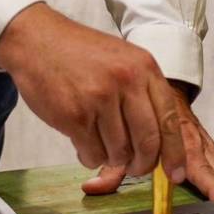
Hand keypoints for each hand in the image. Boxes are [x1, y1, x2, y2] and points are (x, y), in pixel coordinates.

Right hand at [0, 3, 186, 180]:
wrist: (37, 40)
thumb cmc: (80, 53)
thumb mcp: (123, 60)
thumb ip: (142, 94)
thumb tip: (160, 143)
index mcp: (143, 67)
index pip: (169, 118)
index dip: (175, 152)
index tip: (176, 173)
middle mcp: (126, 81)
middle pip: (148, 142)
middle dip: (143, 164)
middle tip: (136, 167)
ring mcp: (100, 98)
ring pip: (120, 153)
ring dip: (111, 157)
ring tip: (99, 139)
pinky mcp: (75, 115)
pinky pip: (93, 154)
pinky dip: (89, 155)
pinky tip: (82, 139)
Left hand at [82, 86, 213, 213]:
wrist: (158, 82)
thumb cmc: (140, 109)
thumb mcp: (124, 133)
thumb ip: (112, 164)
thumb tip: (93, 187)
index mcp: (176, 135)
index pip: (195, 162)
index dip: (209, 184)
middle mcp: (196, 140)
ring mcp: (206, 144)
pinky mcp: (211, 148)